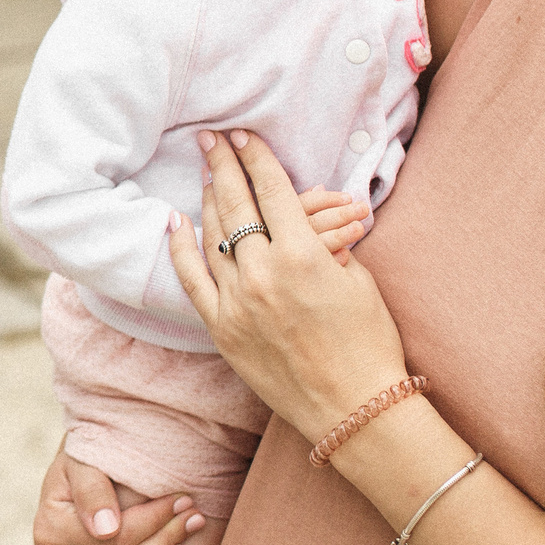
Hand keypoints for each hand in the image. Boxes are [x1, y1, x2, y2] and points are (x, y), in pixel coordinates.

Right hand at [31, 445, 208, 544]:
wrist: (72, 482)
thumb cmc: (84, 463)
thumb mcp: (83, 462)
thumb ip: (93, 489)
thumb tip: (106, 531)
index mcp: (50, 530)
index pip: (117, 537)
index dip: (155, 521)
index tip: (185, 502)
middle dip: (165, 543)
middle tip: (196, 520)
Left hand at [164, 129, 409, 439]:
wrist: (354, 409)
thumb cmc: (369, 344)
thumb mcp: (358, 281)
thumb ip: (327, 245)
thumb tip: (305, 221)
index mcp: (304, 256)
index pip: (272, 192)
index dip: (256, 159)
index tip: (243, 135)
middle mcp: (263, 275)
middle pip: (236, 206)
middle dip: (223, 166)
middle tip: (211, 138)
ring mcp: (237, 303)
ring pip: (212, 237)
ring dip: (207, 200)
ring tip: (206, 174)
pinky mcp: (222, 329)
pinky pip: (192, 280)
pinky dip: (181, 249)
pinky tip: (175, 222)